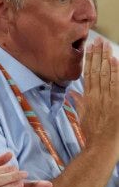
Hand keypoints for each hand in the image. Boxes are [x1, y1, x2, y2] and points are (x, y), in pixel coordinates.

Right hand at [71, 37, 118, 159]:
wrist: (101, 146)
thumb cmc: (93, 133)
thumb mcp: (82, 117)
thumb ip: (79, 103)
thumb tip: (72, 95)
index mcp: (88, 97)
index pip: (88, 74)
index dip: (89, 60)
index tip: (89, 48)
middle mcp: (97, 95)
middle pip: (96, 71)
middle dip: (97, 55)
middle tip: (98, 40)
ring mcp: (107, 98)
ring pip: (106, 74)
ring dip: (106, 59)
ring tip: (106, 46)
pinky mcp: (116, 103)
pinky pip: (116, 84)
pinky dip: (115, 72)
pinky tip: (114, 61)